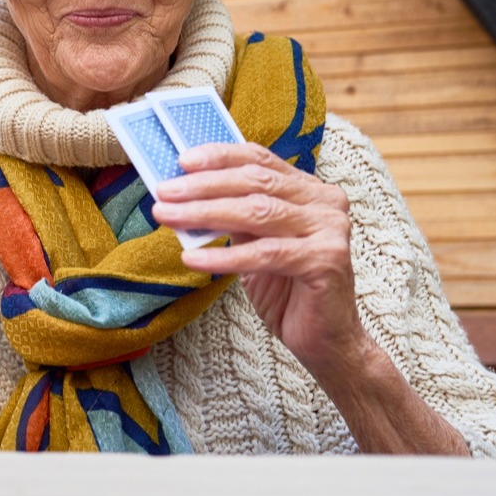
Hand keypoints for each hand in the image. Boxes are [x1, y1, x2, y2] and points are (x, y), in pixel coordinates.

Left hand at [153, 142, 363, 375]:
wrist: (325, 339)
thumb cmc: (287, 289)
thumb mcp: (254, 241)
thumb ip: (233, 215)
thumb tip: (184, 195)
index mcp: (310, 189)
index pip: (260, 159)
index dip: (220, 157)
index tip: (181, 161)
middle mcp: (325, 202)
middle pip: (255, 182)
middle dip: (203, 186)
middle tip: (164, 191)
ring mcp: (330, 229)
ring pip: (258, 212)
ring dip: (205, 213)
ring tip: (168, 216)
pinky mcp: (326, 260)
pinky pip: (264, 254)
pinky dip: (224, 256)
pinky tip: (192, 258)